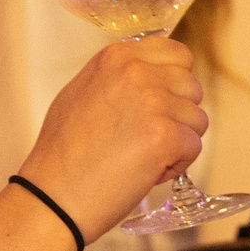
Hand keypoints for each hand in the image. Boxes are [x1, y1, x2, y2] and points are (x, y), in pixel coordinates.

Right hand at [18, 36, 207, 239]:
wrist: (53, 196)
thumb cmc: (63, 154)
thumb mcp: (83, 92)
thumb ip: (120, 77)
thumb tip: (152, 73)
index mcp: (117, 57)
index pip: (177, 54)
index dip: (175, 83)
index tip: (160, 104)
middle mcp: (136, 72)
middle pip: (191, 87)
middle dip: (177, 116)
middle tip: (144, 138)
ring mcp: (152, 102)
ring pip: (196, 119)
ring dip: (177, 142)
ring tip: (140, 156)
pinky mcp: (164, 136)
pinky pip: (194, 147)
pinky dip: (175, 165)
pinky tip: (144, 172)